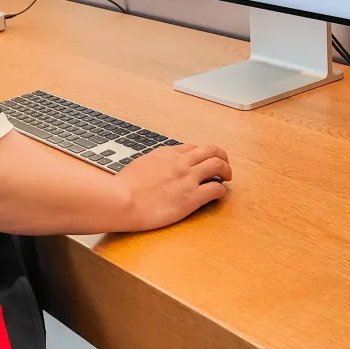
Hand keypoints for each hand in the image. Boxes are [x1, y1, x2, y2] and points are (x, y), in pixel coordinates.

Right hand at [115, 143, 231, 231]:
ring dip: (226, 169)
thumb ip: (153, 163)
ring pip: (218, 165)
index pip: (192, 148)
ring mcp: (188, 178)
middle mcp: (181, 162)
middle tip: (224, 163)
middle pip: (210, 150)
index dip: (201, 154)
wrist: (122, 200)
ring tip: (227, 176)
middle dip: (221, 155)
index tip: (202, 160)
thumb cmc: (123, 187)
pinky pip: (215, 189)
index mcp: (167, 153)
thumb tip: (154, 168)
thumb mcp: (139, 164)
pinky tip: (219, 194)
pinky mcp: (192, 197)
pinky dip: (221, 190)